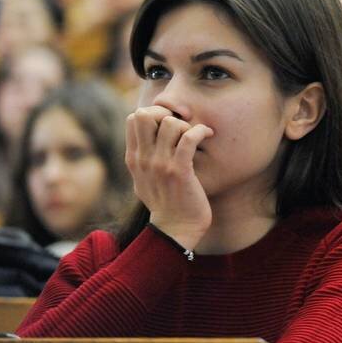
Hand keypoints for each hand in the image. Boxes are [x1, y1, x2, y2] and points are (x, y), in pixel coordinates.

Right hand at [125, 106, 213, 250]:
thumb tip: (145, 134)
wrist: (176, 229)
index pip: (134, 118)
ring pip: (170, 123)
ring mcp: (160, 165)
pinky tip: (207, 134)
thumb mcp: (143, 178)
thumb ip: (142, 156)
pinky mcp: (179, 171)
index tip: (171, 122)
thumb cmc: (165, 201)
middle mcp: (143, 159)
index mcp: (134, 159)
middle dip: (166, 113)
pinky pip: (188, 138)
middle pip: (146, 115)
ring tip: (195, 135)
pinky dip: (200, 131)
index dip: (154, 113)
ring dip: (186, 124)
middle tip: (182, 125)